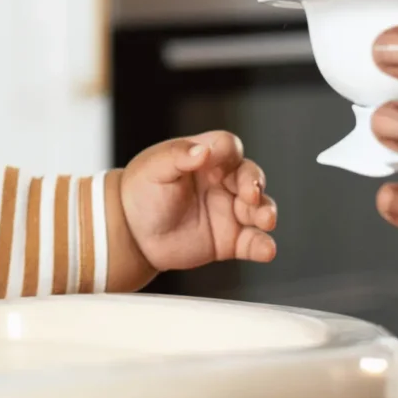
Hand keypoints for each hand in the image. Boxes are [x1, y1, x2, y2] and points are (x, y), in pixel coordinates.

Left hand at [111, 131, 277, 284]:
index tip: (223, 164)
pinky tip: (266, 250)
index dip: (230, 154)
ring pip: (259, 208)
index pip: (228, 148)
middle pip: (251, 176)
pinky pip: (252, 242)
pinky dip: (263, 246)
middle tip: (251, 194)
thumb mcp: (154, 168)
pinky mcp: (229, 240)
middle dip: (255, 184)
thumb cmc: (141, 193)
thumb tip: (202, 150)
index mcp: (206, 158)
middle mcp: (222, 182)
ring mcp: (228, 211)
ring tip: (266, 220)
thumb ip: (178, 155)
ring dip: (266, 212)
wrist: (131, 234)